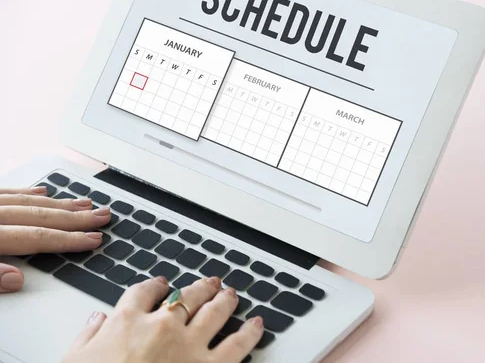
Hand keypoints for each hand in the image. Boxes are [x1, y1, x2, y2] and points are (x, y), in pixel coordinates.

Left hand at [0, 186, 110, 292]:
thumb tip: (16, 279)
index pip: (37, 238)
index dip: (68, 239)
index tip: (93, 239)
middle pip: (40, 216)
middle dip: (76, 218)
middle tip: (101, 216)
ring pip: (28, 202)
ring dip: (59, 204)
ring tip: (84, 204)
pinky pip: (7, 192)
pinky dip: (28, 193)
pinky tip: (43, 192)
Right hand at [63, 276, 263, 362]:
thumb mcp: (74, 361)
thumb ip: (87, 337)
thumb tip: (97, 320)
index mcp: (127, 322)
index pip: (144, 292)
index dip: (156, 285)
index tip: (162, 284)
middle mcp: (162, 326)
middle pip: (186, 296)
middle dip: (200, 287)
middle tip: (210, 283)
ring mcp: (189, 345)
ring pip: (214, 311)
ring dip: (225, 300)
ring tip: (231, 294)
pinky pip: (237, 345)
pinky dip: (250, 333)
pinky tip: (257, 324)